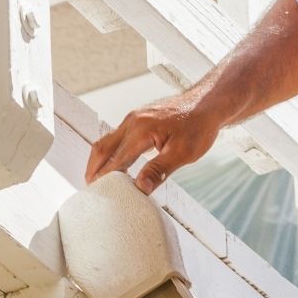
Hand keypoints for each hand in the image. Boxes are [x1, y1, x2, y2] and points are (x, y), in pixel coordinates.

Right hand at [86, 84, 225, 194]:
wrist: (208, 103)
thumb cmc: (199, 127)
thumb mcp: (183, 153)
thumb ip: (159, 170)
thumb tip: (139, 188)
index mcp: (141, 130)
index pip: (116, 159)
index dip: (105, 178)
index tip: (97, 194)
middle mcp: (132, 121)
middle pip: (102, 147)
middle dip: (93, 168)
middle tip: (89, 187)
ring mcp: (135, 118)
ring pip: (108, 140)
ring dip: (100, 159)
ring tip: (97, 177)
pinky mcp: (140, 118)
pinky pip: (118, 135)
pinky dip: (111, 150)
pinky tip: (115, 161)